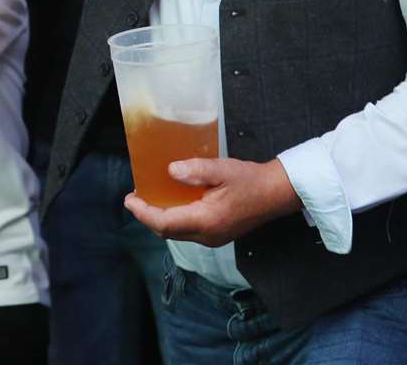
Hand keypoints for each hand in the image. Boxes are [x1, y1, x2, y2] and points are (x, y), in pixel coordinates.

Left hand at [124, 156, 301, 246]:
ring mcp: (213, 238)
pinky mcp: (217, 234)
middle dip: (148, 216)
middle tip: (135, 198)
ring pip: (177, 233)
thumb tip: (171, 171)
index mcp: (207, 221)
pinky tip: (171, 203)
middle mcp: (208, 235)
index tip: (129, 199)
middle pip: (168, 231)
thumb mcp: (221, 169)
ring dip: (160, 218)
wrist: (276, 193)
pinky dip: (174, 219)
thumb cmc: (251, 180)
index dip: (144, 213)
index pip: (165, 223)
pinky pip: (188, 230)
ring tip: (149, 199)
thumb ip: (194, 170)